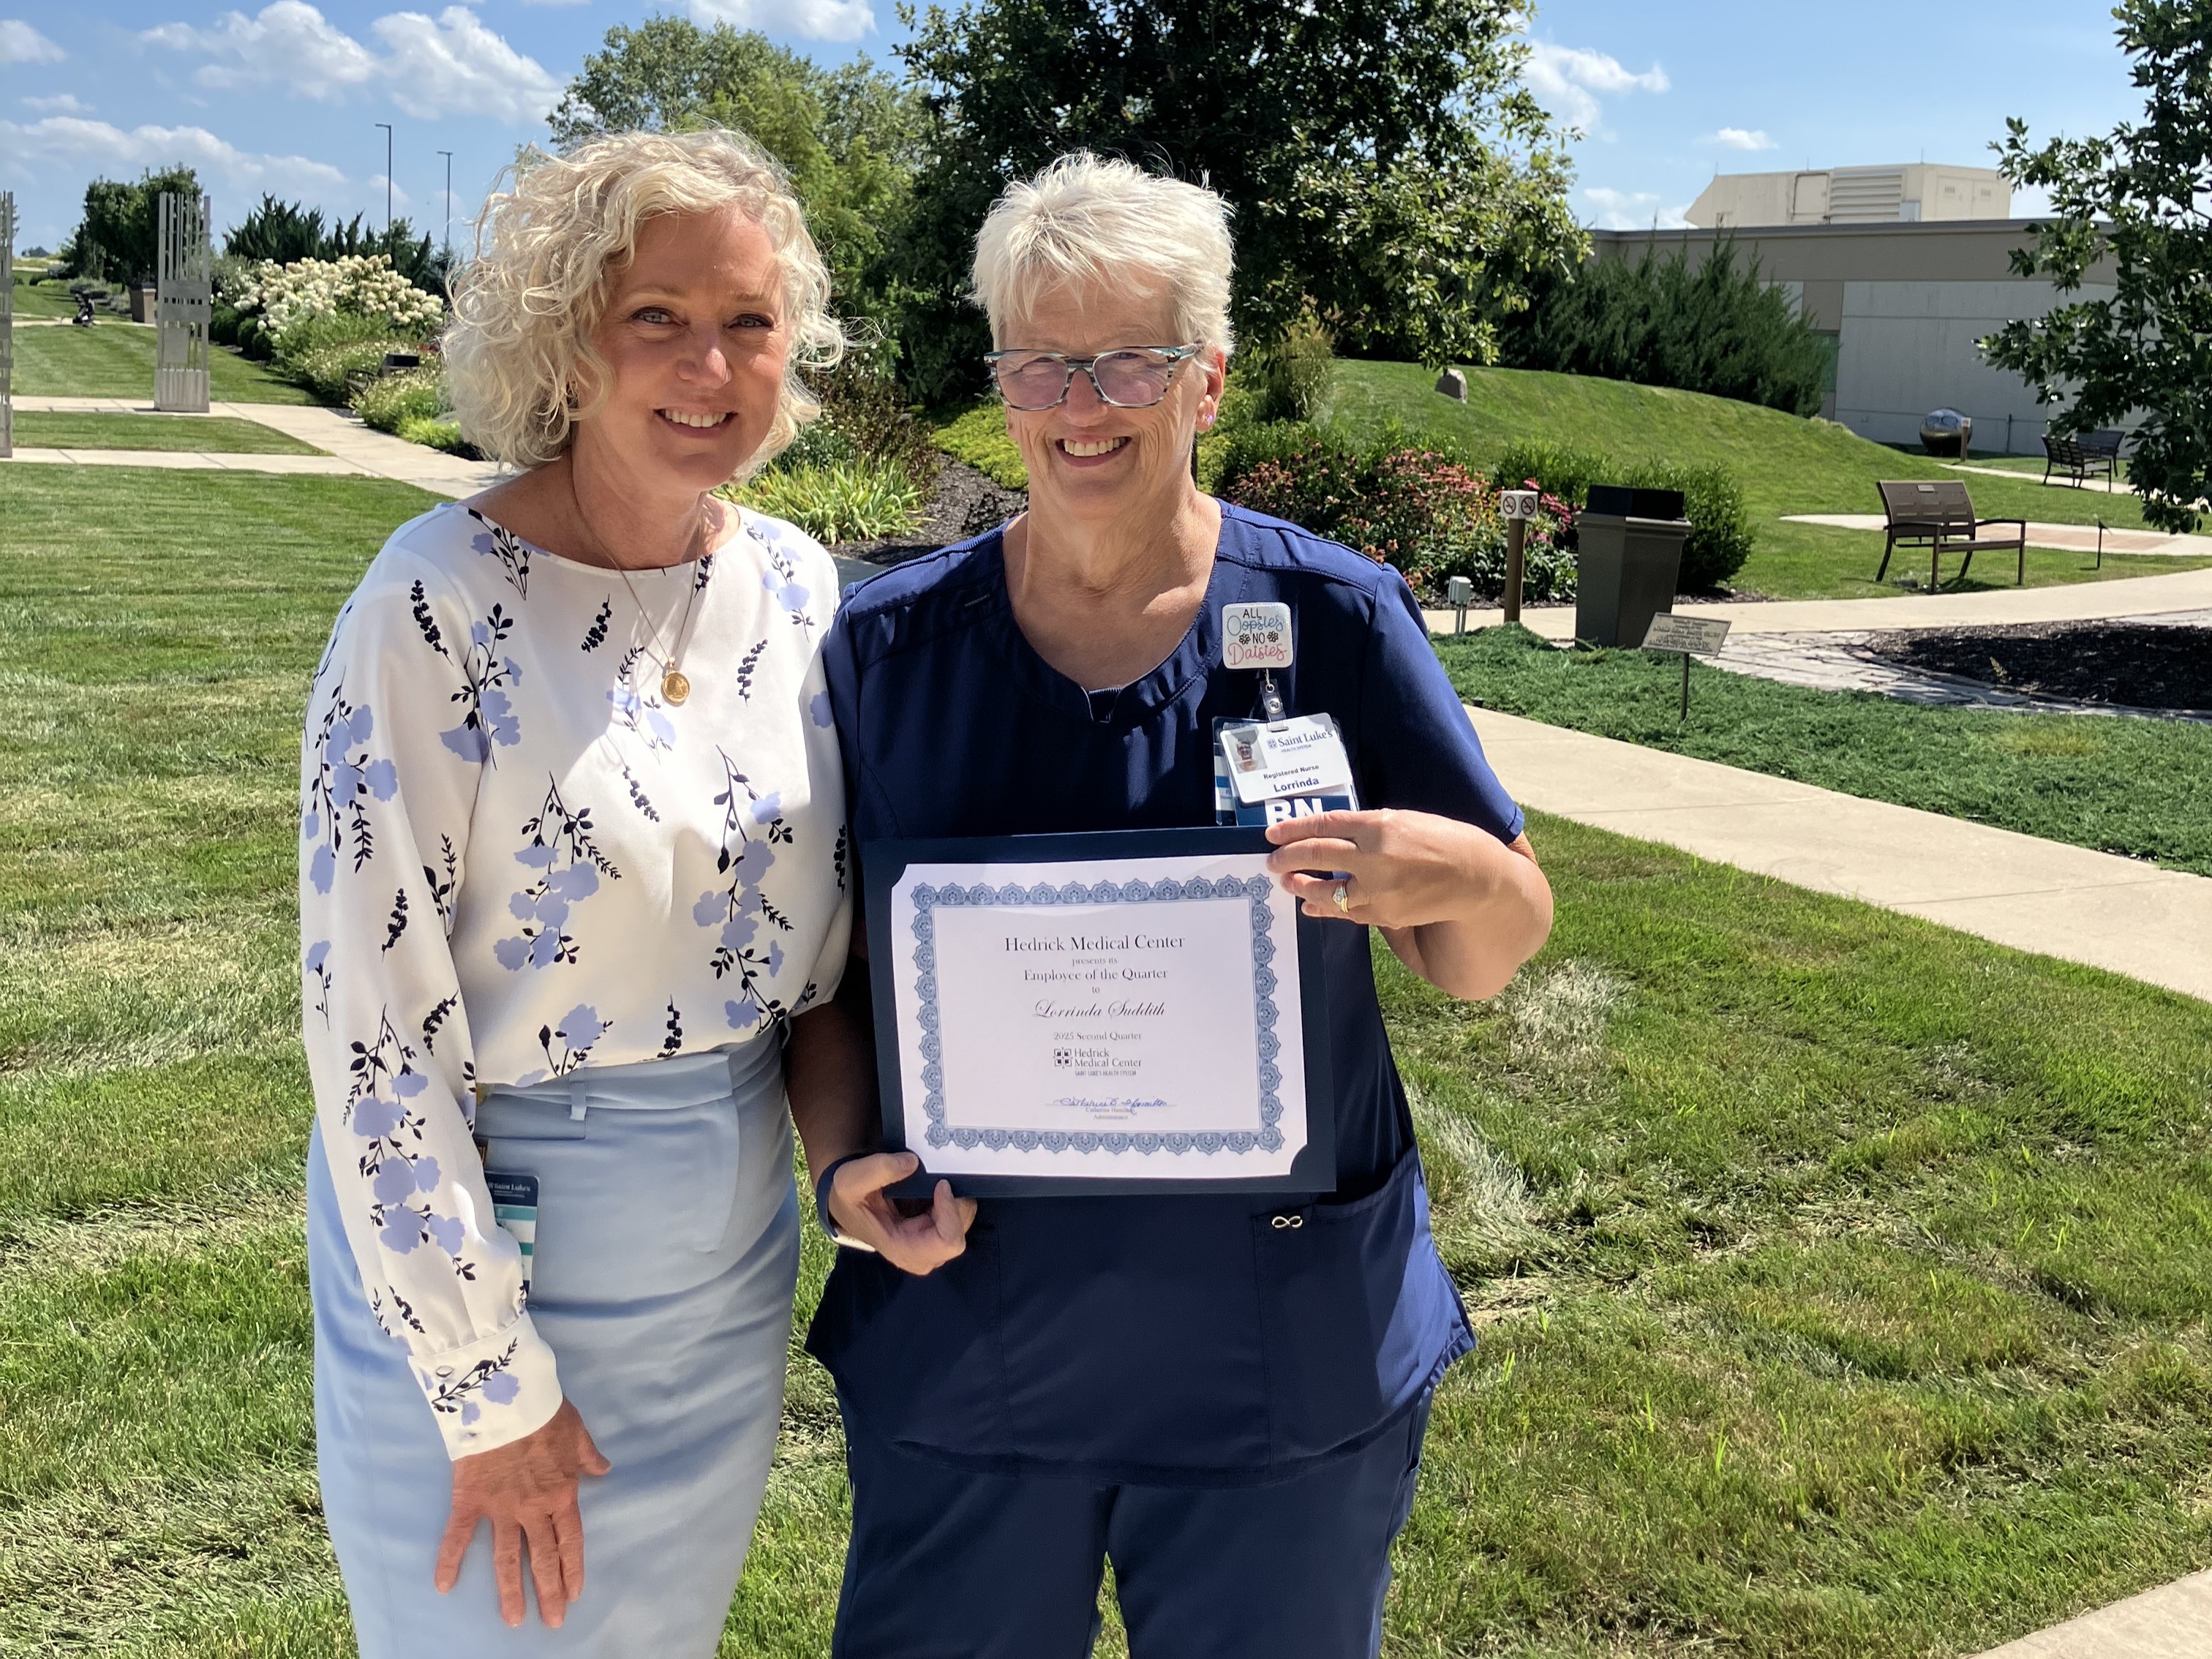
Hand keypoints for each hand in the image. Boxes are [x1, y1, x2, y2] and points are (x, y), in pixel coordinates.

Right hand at [436, 1399, 611, 1627]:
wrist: (505, 1396)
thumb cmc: (545, 1410)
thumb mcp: (577, 1432)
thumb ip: (588, 1456)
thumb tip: (604, 1470)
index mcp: (562, 1493)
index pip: (570, 1540)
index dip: (572, 1568)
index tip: (574, 1594)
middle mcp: (533, 1508)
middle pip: (543, 1557)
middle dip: (549, 1592)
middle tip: (552, 1622)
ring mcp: (500, 1508)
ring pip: (507, 1558)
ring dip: (510, 1591)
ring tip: (513, 1621)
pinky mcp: (471, 1501)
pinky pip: (458, 1536)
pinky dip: (448, 1561)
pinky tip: (443, 1586)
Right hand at [828, 1151, 977, 1275]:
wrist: (848, 1202)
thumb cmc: (849, 1197)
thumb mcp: (851, 1180)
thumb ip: (879, 1169)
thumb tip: (913, 1162)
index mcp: (902, 1248)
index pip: (948, 1242)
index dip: (951, 1212)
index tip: (940, 1184)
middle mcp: (921, 1254)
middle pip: (960, 1233)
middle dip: (956, 1205)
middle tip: (940, 1179)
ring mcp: (929, 1245)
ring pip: (963, 1224)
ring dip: (956, 1200)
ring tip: (936, 1181)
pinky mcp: (934, 1232)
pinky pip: (958, 1217)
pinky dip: (953, 1199)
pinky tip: (936, 1186)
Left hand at [1264, 808, 1513, 929]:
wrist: (1478, 879)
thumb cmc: (1445, 842)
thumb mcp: (1406, 820)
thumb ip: (1370, 827)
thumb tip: (1334, 835)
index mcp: (1381, 825)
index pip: (1325, 825)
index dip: (1294, 829)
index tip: (1273, 833)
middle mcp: (1375, 856)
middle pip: (1316, 854)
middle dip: (1287, 857)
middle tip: (1272, 860)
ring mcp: (1379, 888)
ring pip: (1326, 889)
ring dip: (1300, 885)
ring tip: (1288, 882)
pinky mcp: (1385, 913)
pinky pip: (1346, 912)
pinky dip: (1325, 908)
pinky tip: (1312, 905)